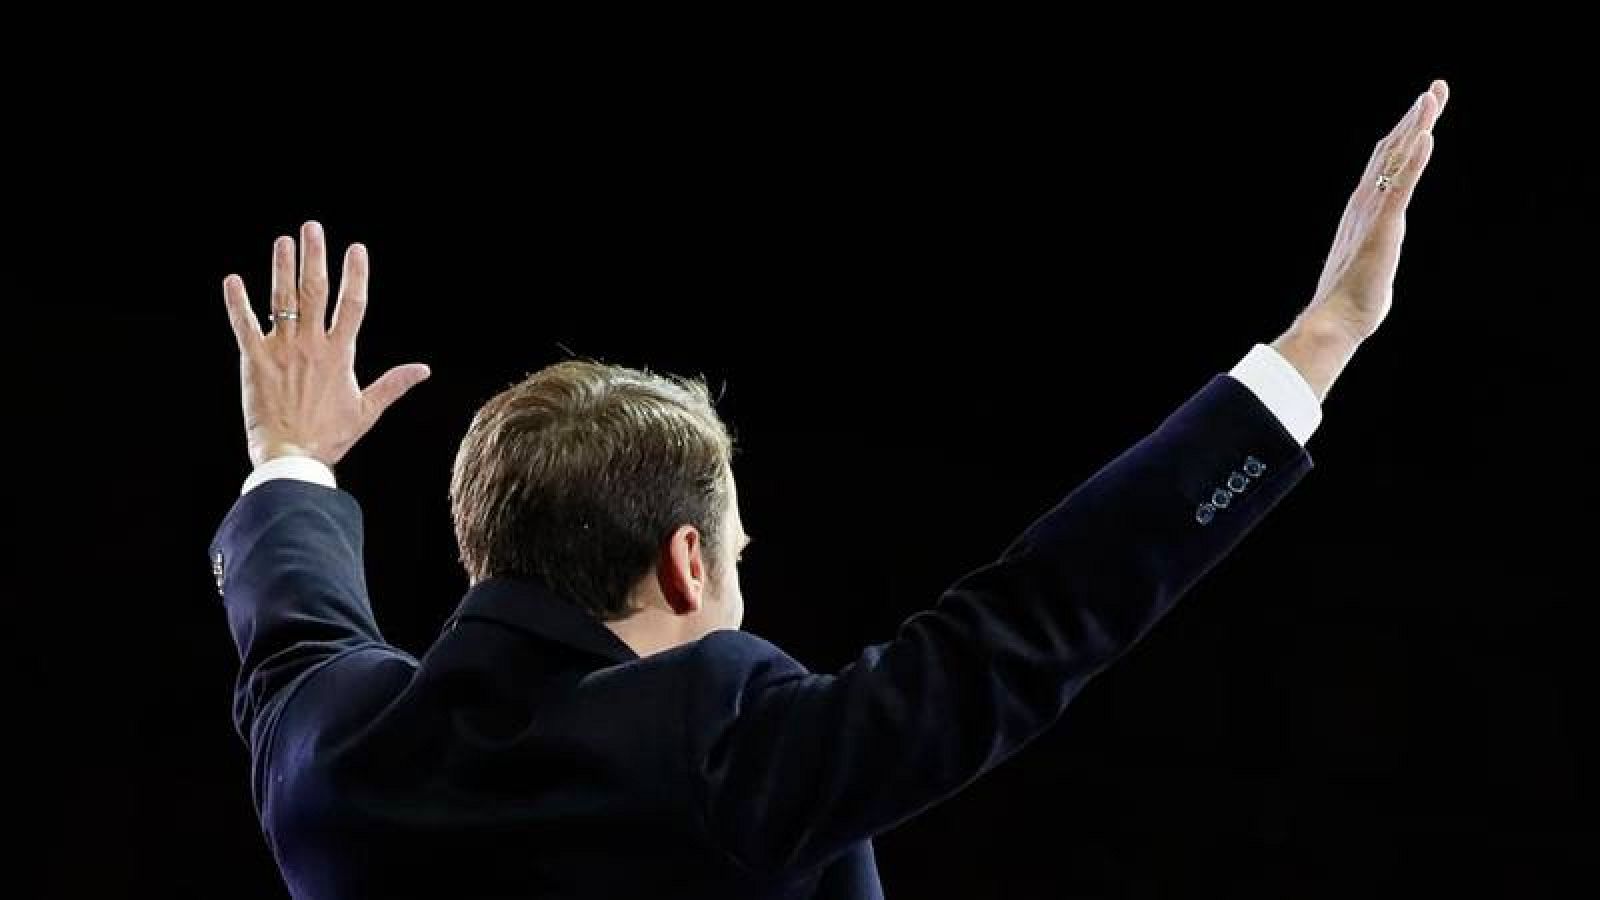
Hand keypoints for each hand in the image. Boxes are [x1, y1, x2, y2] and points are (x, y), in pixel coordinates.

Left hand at [223, 221, 430, 468]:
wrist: (291, 456)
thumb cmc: (330, 436)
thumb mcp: (367, 409)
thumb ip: (394, 384)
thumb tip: (424, 369)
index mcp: (340, 354)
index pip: (353, 304)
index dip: (355, 274)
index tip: (356, 248)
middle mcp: (311, 345)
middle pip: (315, 290)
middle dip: (315, 256)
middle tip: (312, 227)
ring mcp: (281, 349)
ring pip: (282, 299)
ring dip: (282, 267)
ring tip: (283, 241)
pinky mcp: (254, 360)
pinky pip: (243, 324)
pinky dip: (237, 301)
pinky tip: (233, 279)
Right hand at [1275, 80, 1448, 398]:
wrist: (1334, 319)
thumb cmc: (1350, 302)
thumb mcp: (1370, 266)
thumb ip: (1376, 253)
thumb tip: (1376, 266)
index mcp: (1363, 211)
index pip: (1387, 163)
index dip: (1405, 134)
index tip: (1422, 110)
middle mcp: (1365, 203)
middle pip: (1392, 151)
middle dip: (1415, 118)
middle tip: (1434, 89)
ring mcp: (1372, 213)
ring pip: (1396, 160)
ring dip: (1416, 127)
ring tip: (1432, 98)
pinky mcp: (1384, 226)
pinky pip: (1401, 186)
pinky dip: (1414, 160)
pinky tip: (1426, 136)